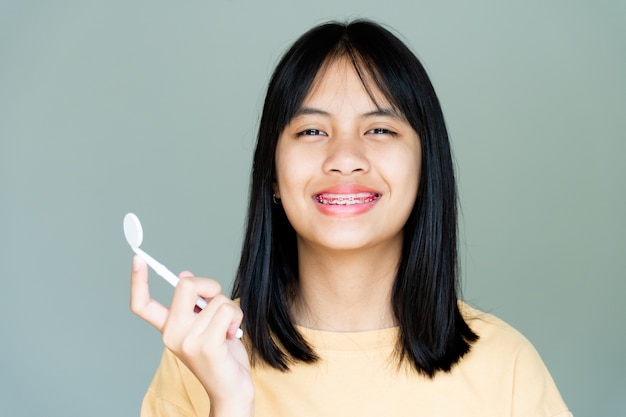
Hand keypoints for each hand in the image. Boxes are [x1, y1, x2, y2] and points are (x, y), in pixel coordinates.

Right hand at [130, 256, 253, 416]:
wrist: (231, 389)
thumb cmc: (221, 355)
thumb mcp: (204, 325)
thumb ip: (194, 304)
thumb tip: (184, 274)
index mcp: (168, 328)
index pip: (142, 305)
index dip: (137, 281)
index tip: (138, 259)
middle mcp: (172, 334)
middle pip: (186, 284)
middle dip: (210, 285)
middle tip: (218, 302)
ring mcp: (188, 341)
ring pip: (217, 299)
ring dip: (231, 309)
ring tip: (228, 329)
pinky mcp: (207, 346)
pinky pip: (227, 311)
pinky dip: (236, 318)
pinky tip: (233, 334)